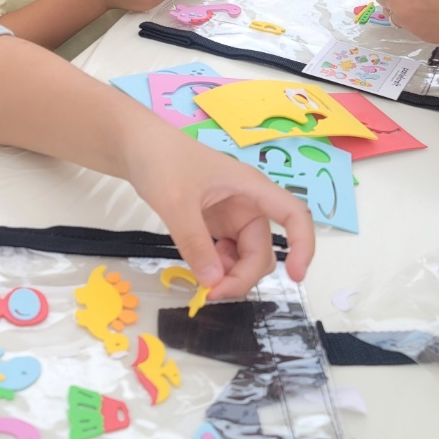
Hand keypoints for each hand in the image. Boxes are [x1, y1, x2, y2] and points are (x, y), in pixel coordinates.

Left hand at [125, 126, 314, 296]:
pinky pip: (226, 255)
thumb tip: (214, 281)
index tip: (294, 277)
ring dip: (229, 275)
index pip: (295, 216)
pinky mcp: (215, 225)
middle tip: (211, 293)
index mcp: (251, 189)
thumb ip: (195, 242)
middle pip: (262, 251)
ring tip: (201, 280)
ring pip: (245, 258)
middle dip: (243, 276)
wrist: (135, 146)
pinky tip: (198, 267)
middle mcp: (248, 205)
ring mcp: (232, 216)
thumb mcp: (175, 202)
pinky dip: (216, 267)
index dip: (303, 246)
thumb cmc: (161, 160)